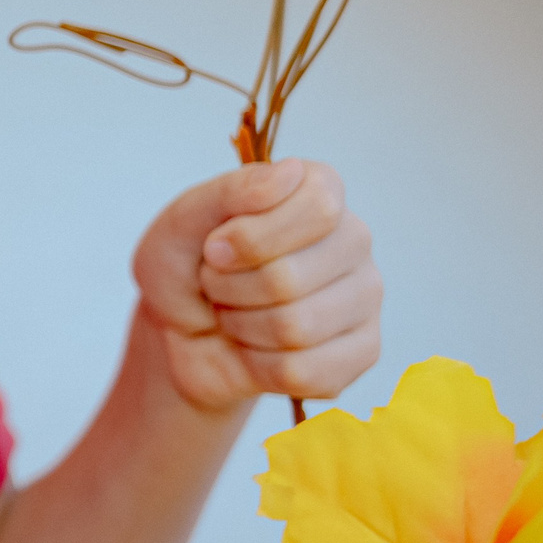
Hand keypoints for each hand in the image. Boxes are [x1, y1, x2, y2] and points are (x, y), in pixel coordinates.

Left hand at [133, 158, 381, 413]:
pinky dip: (258, 367)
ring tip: (233, 314)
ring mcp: (365, 297)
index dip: (250, 236)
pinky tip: (255, 350)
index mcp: (319, 192)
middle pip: (291, 277)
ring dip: (240, 327)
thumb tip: (292, 171)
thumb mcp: (184, 220)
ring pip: (295, 328)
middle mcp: (354, 239)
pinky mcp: (363, 352)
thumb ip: (232, 191)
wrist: (178, 332)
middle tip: (217, 285)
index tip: (214, 248)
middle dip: (229, 288)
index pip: (317, 206)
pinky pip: (304, 372)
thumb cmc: (185, 267)